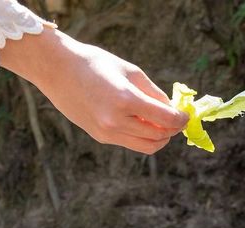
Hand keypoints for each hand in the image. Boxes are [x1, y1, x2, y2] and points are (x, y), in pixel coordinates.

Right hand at [0, 27, 187, 153]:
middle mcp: (117, 122)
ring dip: (160, 138)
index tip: (186, 116)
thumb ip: (153, 93)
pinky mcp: (101, 138)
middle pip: (159, 137)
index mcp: (126, 101)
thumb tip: (172, 110)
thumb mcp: (130, 72)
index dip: (181, 119)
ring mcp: (108, 133)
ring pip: (146, 146)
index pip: (165, 119)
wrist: (58, 71)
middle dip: (172, 130)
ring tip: (162, 125)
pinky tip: (143, 124)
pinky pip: (131, 143)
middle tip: (176, 121)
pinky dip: (142, 137)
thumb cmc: (96, 64)